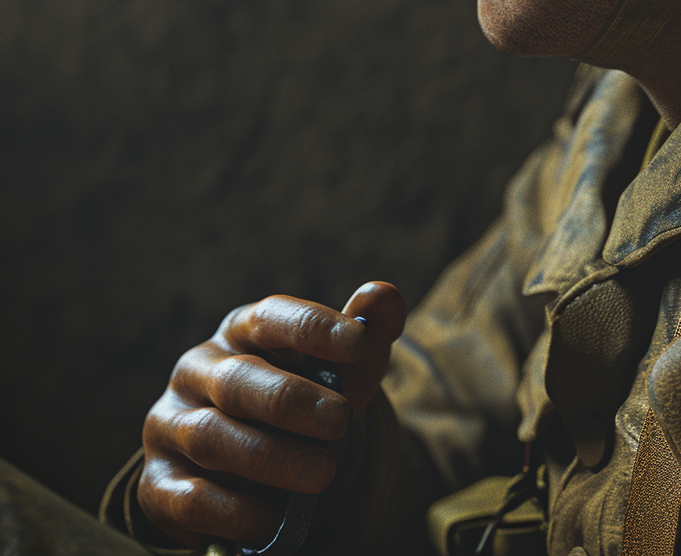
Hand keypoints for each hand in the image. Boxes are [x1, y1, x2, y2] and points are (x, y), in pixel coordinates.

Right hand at [137, 282, 405, 546]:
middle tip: (340, 422)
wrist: (258, 465)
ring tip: (323, 475)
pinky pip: (188, 497)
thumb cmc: (307, 395)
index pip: (275, 317)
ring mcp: (171, 423)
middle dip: (291, 401)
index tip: (360, 344)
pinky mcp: (157, 483)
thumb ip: (367, 331)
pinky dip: (233, 511)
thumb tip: (385, 295)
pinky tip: (274, 521)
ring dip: (270, 458)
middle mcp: (199, 368)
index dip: (316, 327)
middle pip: (238, 379)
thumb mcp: (342, 367)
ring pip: (212, 437)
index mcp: (245, 328)